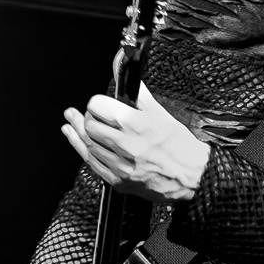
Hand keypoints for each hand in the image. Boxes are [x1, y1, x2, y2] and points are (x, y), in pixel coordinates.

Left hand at [61, 82, 210, 203]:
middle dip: (87, 116)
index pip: (98, 106)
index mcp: (135, 124)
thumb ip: (141, 98)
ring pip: (87, 145)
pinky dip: (82, 150)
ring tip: (70, 122)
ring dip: (78, 132)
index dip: (95, 102)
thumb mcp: (163, 116)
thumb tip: (131, 82)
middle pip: (90, 125)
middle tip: (88, 113)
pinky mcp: (118, 181)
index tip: (98, 102)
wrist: (193, 177)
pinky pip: (93, 164)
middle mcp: (125, 144)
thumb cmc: (181, 147)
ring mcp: (120, 165)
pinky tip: (76, 141)